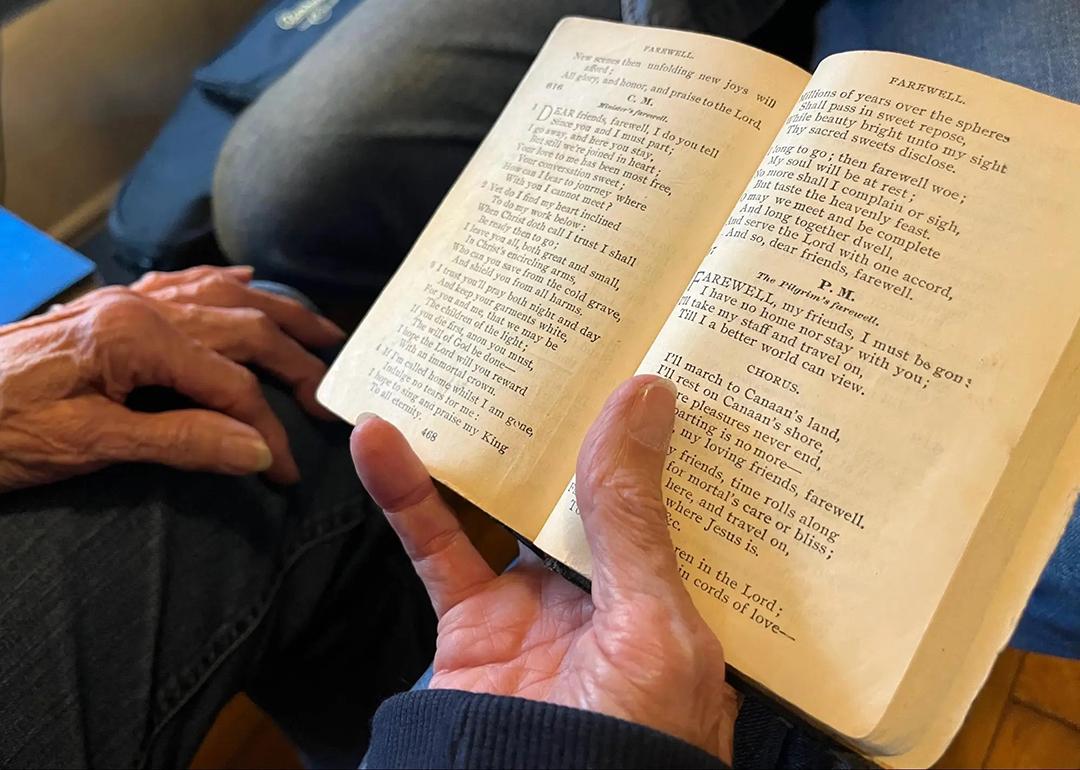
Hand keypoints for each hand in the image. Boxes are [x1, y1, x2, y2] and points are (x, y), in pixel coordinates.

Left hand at [0, 265, 344, 491]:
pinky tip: (246, 282)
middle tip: (330, 402)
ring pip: (222, 299)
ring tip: (324, 332)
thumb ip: (179, 440)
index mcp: (137, 337)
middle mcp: (140, 306)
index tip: (289, 473)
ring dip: (277, 315)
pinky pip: (181, 284)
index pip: (229, 385)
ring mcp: (125, 300)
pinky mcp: (110, 308)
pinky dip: (221, 284)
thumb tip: (260, 451)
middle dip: (295, 365)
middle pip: (242, 330)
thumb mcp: (86, 445)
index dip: (268, 430)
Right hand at [350, 375, 737, 761]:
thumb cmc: (634, 744)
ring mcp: (541, 609)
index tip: (662, 357)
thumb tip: (643, 399)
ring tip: (477, 370)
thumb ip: (633, 517)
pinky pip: (436, 549)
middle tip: (570, 341)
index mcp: (683, 600)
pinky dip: (406, 496)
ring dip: (487, 447)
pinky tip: (382, 442)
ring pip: (510, 508)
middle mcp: (615, 599)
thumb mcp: (653, 622)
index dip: (672, 433)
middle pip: (593, 491)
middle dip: (579, 424)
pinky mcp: (475, 626)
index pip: (683, 497)